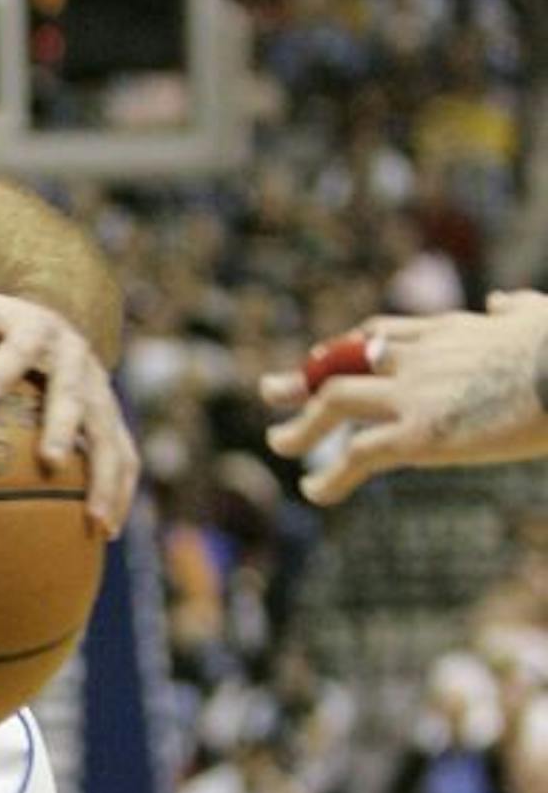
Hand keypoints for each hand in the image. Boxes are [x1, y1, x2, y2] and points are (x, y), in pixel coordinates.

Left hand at [0, 281, 139, 534]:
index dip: (3, 366)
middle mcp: (74, 357)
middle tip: (48, 461)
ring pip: (108, 433)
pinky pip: (122, 456)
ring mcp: (98, 389)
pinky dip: (118, 491)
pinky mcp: (110, 417)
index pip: (19, 344)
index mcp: (34, 327)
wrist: (51, 318)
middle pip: (72, 393)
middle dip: (61, 426)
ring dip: (103, 476)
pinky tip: (103, 531)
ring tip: (94, 521)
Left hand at [262, 292, 547, 503]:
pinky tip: (314, 491)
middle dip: (302, 378)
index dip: (345, 348)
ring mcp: (414, 394)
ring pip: (335, 402)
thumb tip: (502, 302)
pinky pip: (357, 456)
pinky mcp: (421, 434)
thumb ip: (514, 309)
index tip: (321, 358)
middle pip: (343, 361)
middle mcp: (418, 356)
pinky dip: (329, 476)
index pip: (379, 333)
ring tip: (280, 444)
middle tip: (271, 391)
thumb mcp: (536, 314)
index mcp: (445, 330)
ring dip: (301, 425)